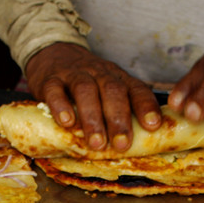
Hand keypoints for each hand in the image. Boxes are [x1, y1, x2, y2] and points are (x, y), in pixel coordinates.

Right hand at [25, 43, 161, 150]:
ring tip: (96, 143)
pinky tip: (67, 123)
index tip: (153, 126)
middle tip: (121, 144)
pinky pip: (55, 90)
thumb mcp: (106, 91)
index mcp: (118, 78)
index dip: (146, 106)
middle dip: (118, 119)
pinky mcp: (50, 80)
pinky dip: (61, 106)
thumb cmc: (86, 86)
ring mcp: (74, 75)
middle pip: (112, 91)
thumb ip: (120, 112)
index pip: (137, 89)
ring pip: (85, 90)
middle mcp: (99, 74)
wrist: (53, 55)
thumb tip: (136, 147)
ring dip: (92, 118)